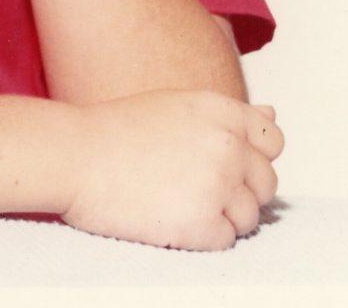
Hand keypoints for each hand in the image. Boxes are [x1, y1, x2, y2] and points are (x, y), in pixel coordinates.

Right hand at [60, 89, 283, 250]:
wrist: (74, 154)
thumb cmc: (117, 130)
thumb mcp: (176, 106)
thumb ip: (228, 115)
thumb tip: (272, 113)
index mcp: (220, 110)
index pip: (273, 140)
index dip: (254, 158)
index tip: (226, 164)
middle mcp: (226, 144)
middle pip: (266, 183)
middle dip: (240, 192)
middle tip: (195, 188)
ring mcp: (216, 183)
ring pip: (250, 217)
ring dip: (222, 217)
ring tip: (178, 202)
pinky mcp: (201, 222)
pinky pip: (226, 240)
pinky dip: (204, 237)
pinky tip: (171, 217)